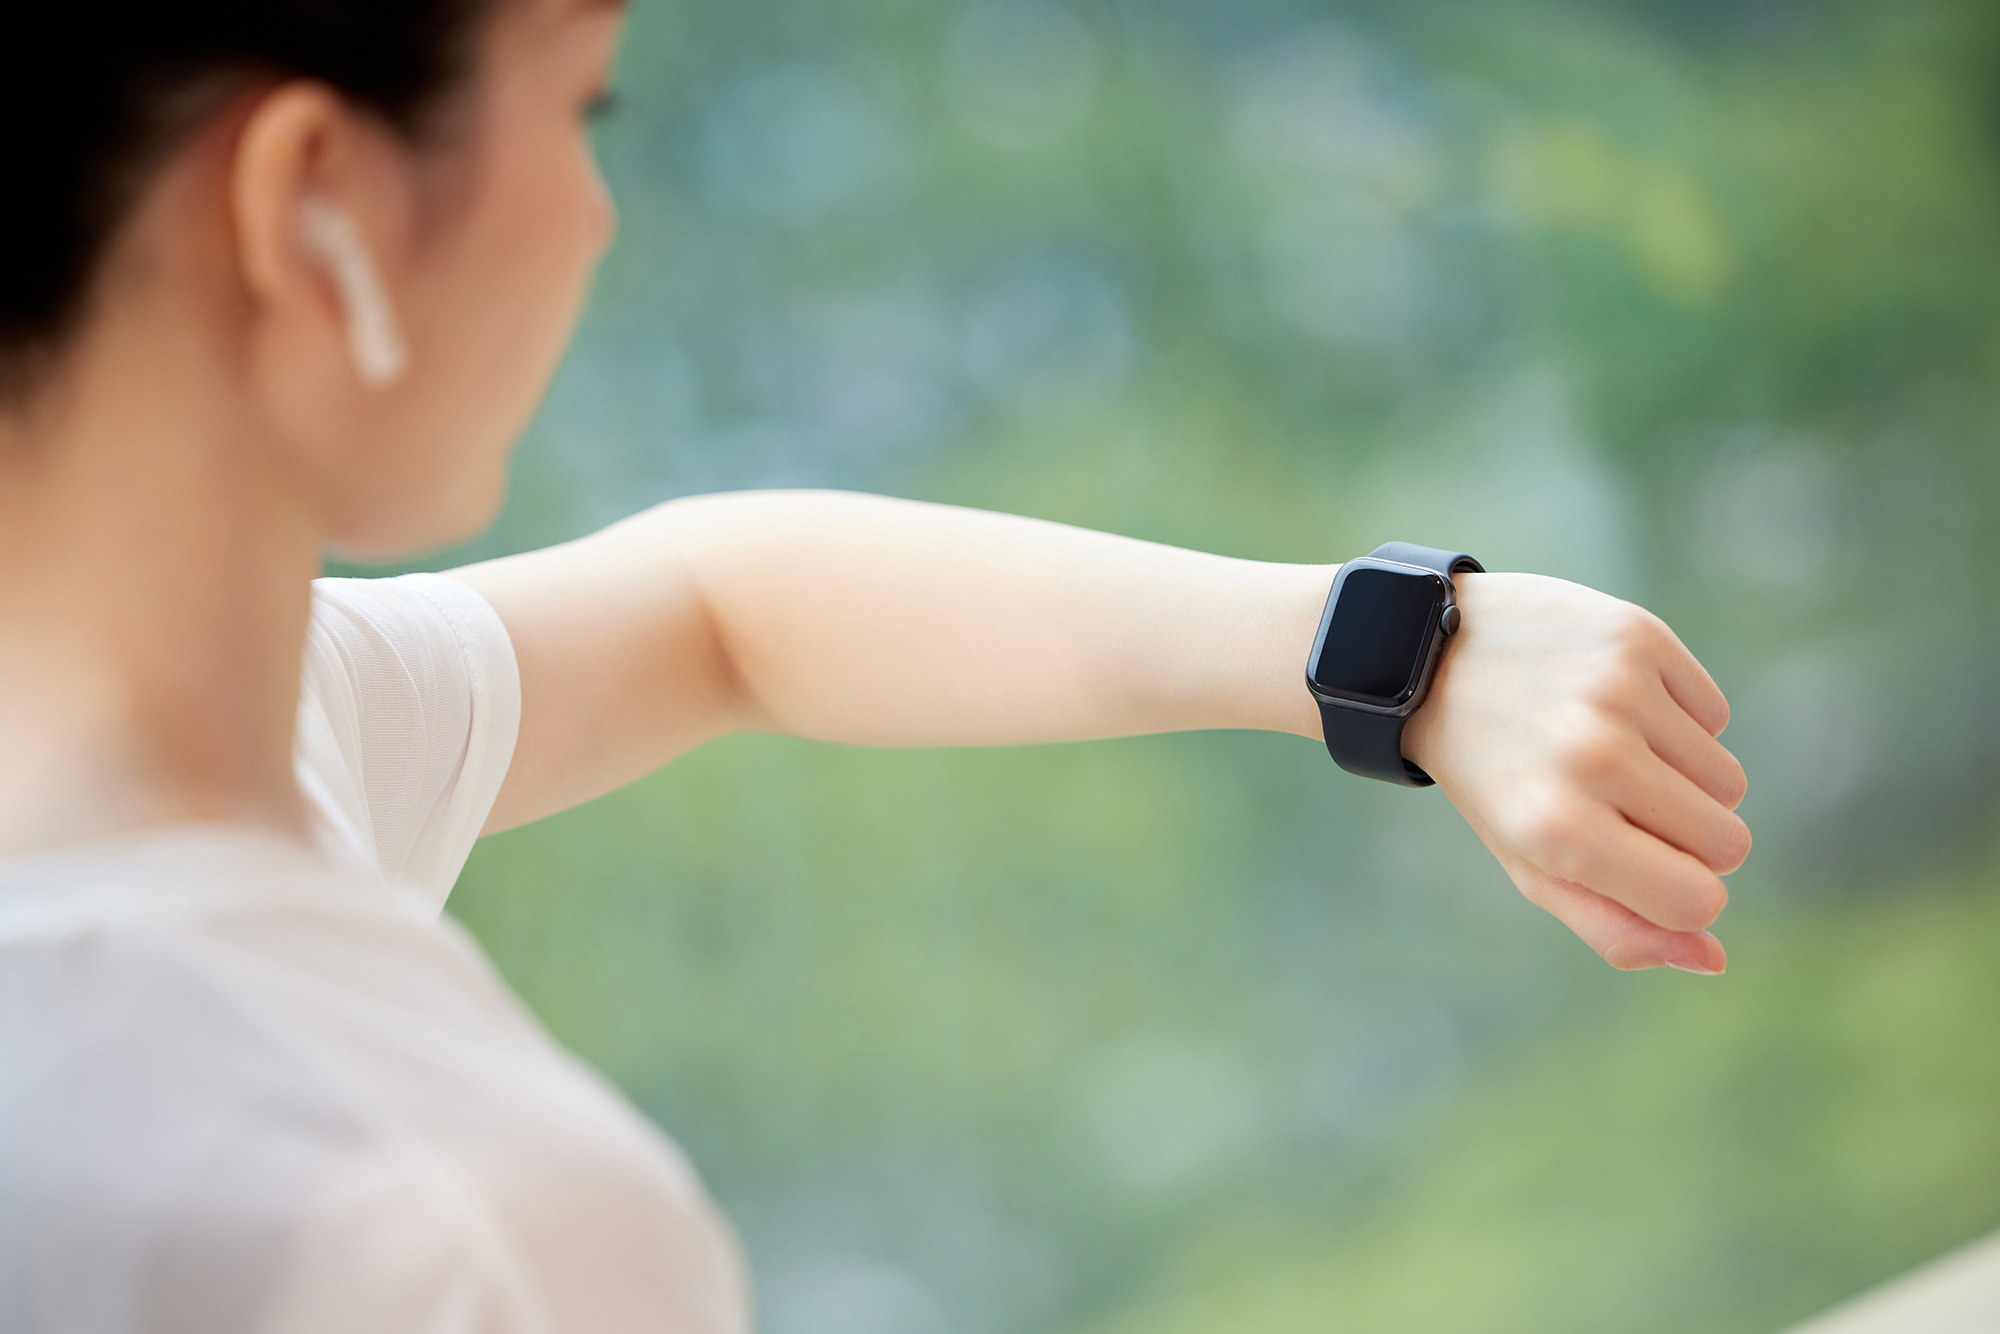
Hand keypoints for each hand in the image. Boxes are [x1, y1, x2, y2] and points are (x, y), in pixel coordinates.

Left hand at [1401, 573, 1748, 973]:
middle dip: (1688, 838)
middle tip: (1617, 805)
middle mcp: (1591, 758)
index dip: (1684, 893)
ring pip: (1729, 782)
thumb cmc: (1493, 776)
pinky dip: (1680, 720)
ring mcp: (1618, 692)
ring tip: (1611, 752)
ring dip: (1684, 777)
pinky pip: (1716, 716)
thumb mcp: (1530, 862)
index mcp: (1557, 832)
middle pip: (1727, 842)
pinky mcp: (1639, 638)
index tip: (1645, 867)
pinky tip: (1615, 705)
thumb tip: (1712, 959)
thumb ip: (1614, 928)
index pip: (1697, 900)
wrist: (1433, 656)